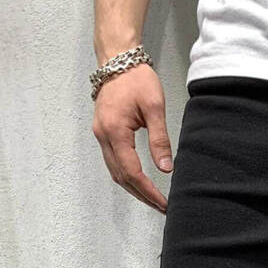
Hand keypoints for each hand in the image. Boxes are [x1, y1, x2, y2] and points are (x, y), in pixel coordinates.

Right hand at [92, 64, 171, 213]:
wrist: (118, 60)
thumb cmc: (137, 79)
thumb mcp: (154, 107)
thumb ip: (160, 140)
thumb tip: (166, 168)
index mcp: (115, 131)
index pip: (132, 172)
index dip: (148, 191)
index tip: (163, 203)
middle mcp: (103, 136)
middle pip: (121, 177)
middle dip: (141, 195)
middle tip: (161, 207)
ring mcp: (101, 135)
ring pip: (115, 172)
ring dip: (133, 188)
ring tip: (153, 200)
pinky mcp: (103, 132)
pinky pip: (113, 162)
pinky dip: (126, 176)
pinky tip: (140, 182)